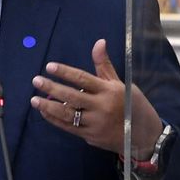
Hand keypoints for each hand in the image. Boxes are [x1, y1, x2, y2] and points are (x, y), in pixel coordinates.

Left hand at [29, 39, 162, 157]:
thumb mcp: (121, 84)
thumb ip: (104, 66)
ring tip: (35, 99)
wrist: (145, 136)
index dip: (65, 72)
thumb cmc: (133, 106)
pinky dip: (55, 120)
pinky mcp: (90, 136)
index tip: (50, 67)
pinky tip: (45, 112)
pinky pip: (68, 127)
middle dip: (52, 87)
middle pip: (72, 96)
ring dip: (49, 106)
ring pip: (67, 114)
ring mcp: (95, 123)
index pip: (83, 78)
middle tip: (36, 81)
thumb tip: (99, 42)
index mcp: (110, 91)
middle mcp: (102, 106)